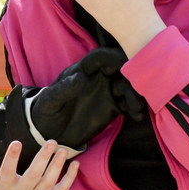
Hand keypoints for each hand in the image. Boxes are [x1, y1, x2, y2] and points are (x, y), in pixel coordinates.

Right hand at [0, 139, 77, 189]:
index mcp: (5, 185)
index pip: (7, 171)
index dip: (12, 157)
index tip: (17, 143)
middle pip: (34, 175)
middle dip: (43, 158)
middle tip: (51, 141)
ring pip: (49, 181)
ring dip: (58, 166)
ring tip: (63, 150)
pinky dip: (70, 178)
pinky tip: (75, 164)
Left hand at [28, 48, 144, 149]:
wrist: (50, 132)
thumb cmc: (46, 111)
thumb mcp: (51, 101)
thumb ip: (64, 89)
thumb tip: (80, 78)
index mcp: (84, 70)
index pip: (102, 57)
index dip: (114, 57)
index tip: (126, 64)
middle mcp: (99, 77)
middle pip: (122, 68)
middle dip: (134, 74)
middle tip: (142, 86)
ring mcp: (108, 91)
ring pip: (129, 86)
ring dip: (137, 93)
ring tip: (137, 108)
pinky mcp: (114, 107)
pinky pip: (130, 103)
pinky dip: (136, 107)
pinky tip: (137, 115)